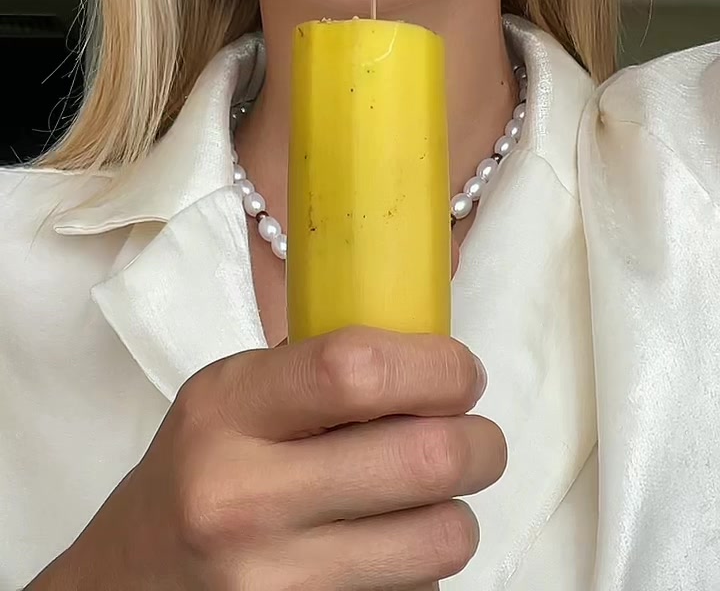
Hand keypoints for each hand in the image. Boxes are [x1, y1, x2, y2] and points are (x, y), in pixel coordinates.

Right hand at [31, 327, 505, 589]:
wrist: (129, 578)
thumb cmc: (200, 468)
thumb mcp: (233, 395)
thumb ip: (320, 368)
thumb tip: (436, 349)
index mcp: (228, 409)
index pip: (356, 371)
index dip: (436, 367)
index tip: (460, 372)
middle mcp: (243, 497)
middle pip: (423, 458)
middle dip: (480, 443)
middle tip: (476, 437)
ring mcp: (273, 580)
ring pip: (439, 541)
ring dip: (457, 514)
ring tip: (433, 498)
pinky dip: (423, 569)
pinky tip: (390, 547)